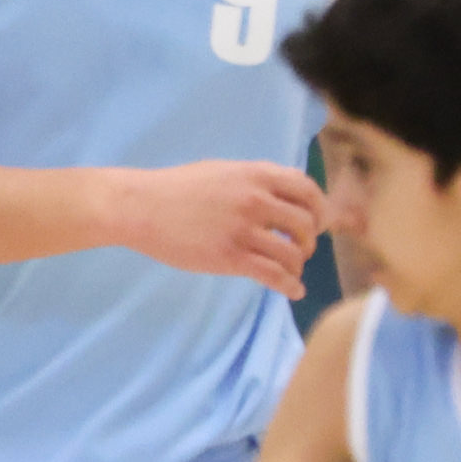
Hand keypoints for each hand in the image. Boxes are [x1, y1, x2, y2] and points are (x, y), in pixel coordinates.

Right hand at [117, 158, 324, 297]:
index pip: (308, 190)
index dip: (319, 209)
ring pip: (292, 253)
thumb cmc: (176, 189)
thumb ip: (254, 180)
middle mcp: (256, 200)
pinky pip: (273, 275)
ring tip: (291, 271)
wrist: (141, 208)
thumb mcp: (223, 171)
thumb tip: (280, 195)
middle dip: (309, 240)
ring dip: (298, 265)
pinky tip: (293, 291)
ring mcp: (244, 230)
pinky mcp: (230, 257)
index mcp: (256, 175)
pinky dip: (289, 285)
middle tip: (302, 250)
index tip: (317, 222)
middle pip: (306, 224)